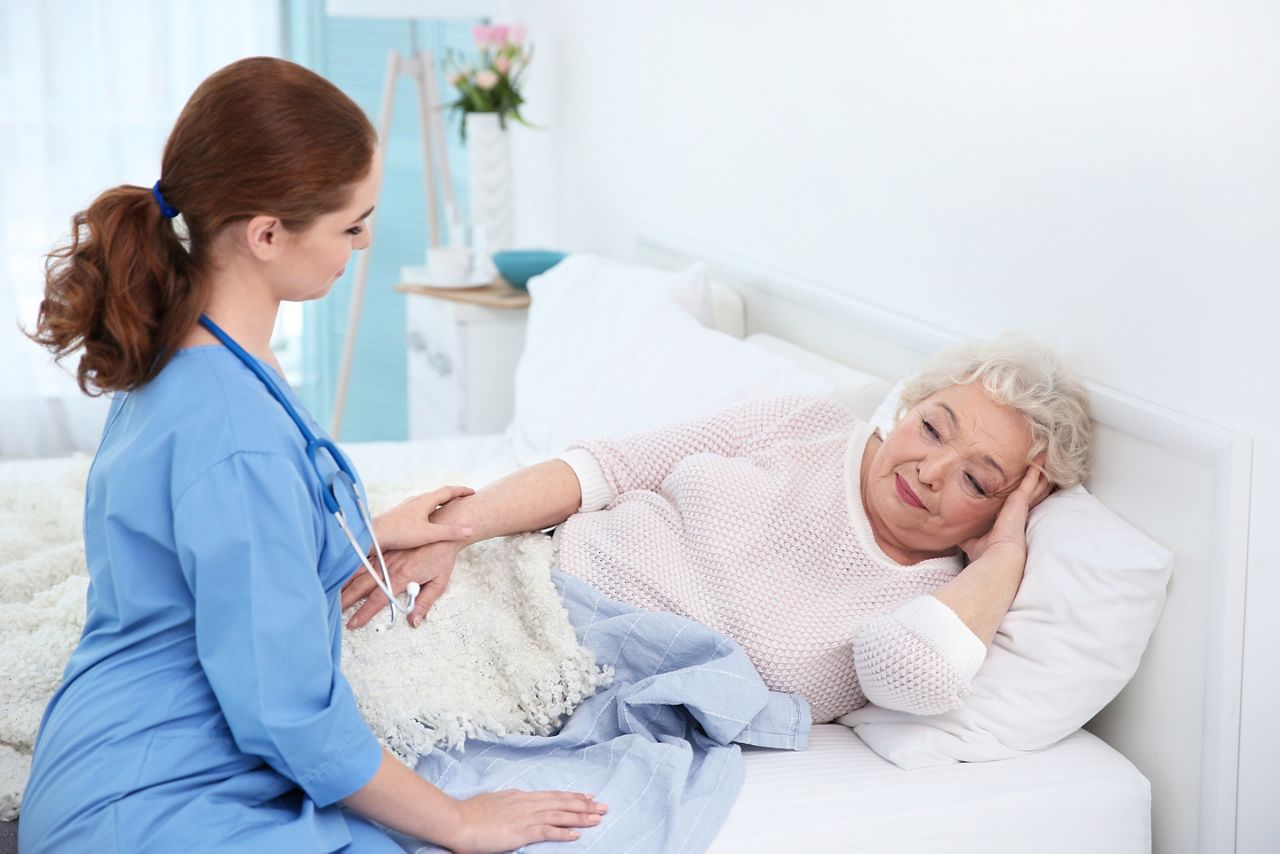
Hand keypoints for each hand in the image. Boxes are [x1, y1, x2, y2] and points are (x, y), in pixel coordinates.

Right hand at [342, 539, 461, 628]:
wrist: (444, 527)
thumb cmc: (442, 556)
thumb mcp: (439, 582)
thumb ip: (425, 602)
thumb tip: (413, 621)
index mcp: (404, 575)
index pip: (379, 598)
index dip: (365, 612)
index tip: (354, 623)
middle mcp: (391, 565)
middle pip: (364, 585)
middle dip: (348, 600)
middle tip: (335, 611)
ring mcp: (385, 555)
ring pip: (360, 571)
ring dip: (346, 583)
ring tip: (332, 594)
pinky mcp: (384, 548)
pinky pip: (364, 559)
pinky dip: (351, 567)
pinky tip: (340, 573)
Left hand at [370, 485, 474, 551]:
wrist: (373, 535)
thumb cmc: (400, 533)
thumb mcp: (429, 534)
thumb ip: (449, 532)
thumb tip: (470, 530)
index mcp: (425, 501)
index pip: (448, 491)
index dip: (461, 491)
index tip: (472, 491)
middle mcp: (416, 500)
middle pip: (437, 494)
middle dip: (451, 495)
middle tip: (461, 498)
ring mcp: (406, 507)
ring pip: (426, 501)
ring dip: (438, 502)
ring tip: (445, 507)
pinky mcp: (399, 515)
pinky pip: (418, 508)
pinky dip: (428, 510)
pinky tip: (424, 518)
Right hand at [443, 790, 607, 853]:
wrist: (456, 820)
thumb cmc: (469, 814)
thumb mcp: (494, 803)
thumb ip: (509, 804)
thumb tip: (516, 806)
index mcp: (520, 797)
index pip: (552, 795)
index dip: (571, 796)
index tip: (588, 796)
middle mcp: (526, 803)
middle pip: (561, 802)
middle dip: (584, 804)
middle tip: (603, 806)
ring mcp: (524, 817)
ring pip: (559, 814)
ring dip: (580, 816)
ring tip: (598, 818)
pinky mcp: (520, 831)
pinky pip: (547, 831)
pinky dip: (564, 832)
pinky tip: (577, 834)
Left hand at [959, 459, 1052, 563]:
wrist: (998, 557)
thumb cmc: (987, 553)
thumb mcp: (974, 543)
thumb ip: (968, 536)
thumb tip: (958, 536)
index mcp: (1009, 519)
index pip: (1019, 504)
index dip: (1026, 495)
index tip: (1030, 486)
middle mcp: (1017, 511)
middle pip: (1031, 491)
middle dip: (1037, 480)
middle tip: (1043, 465)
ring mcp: (1021, 504)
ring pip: (1034, 484)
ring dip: (1038, 471)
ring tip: (1045, 457)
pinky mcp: (1020, 500)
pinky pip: (1030, 480)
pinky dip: (1034, 469)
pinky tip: (1040, 457)